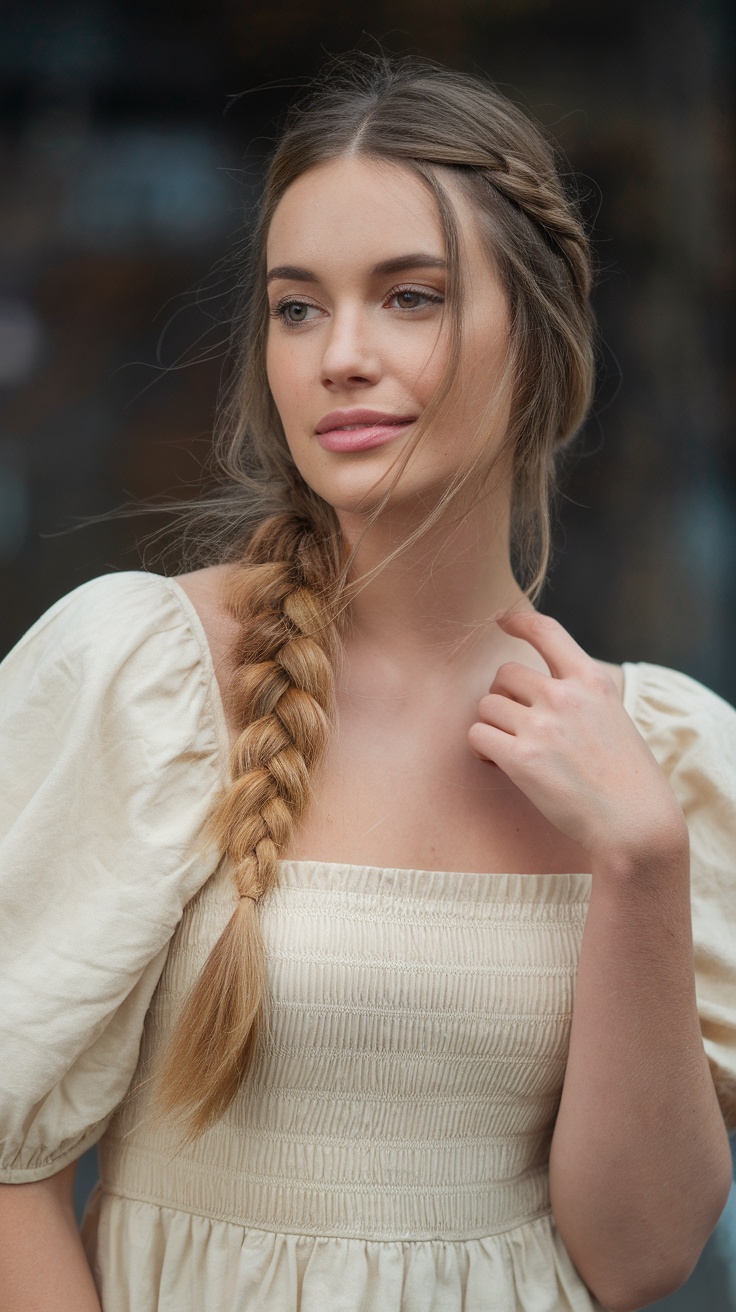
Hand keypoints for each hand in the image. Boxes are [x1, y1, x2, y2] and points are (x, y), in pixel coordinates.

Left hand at [467, 611, 687, 874]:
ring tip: (508, 748)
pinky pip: (478, 736)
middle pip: (505, 673)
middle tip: (514, 724)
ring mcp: (542, 726)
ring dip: (492, 725)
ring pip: (487, 705)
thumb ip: (579, 695)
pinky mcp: (522, 759)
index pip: (547, 631)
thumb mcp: (613, 716)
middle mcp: (565, 696)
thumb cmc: (626, 777)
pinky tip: (498, 763)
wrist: (635, 823)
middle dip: (503, 696)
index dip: (518, 621)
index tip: (502, 620)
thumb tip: (537, 685)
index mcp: (591, 680)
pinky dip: (482, 749)